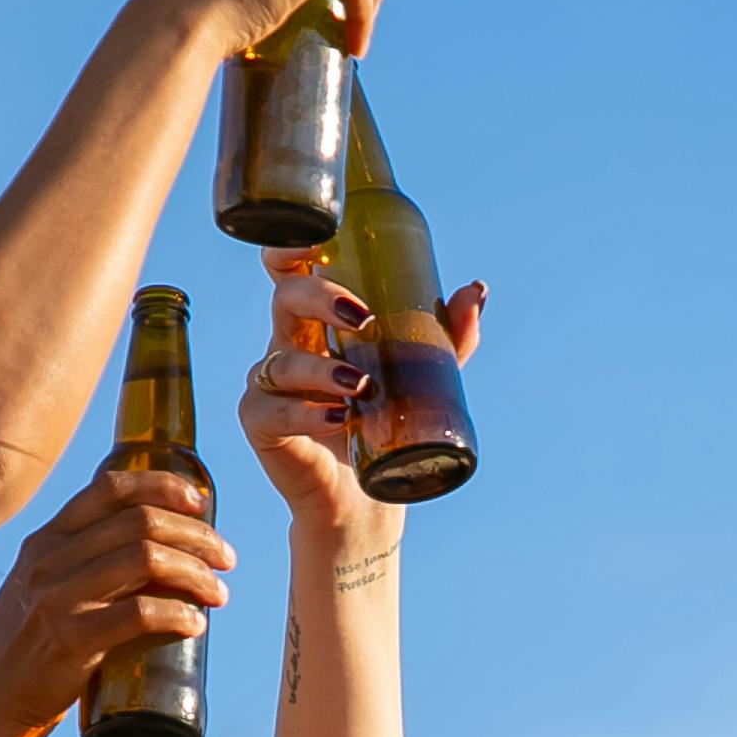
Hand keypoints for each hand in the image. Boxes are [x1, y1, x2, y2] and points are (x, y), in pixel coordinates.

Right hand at [0, 469, 233, 736]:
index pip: (110, 488)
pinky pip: (138, 614)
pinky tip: (196, 624)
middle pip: (140, 522)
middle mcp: (49, 560)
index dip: (162, 486)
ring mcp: (57, 598)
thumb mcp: (44, 588)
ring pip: (145, 560)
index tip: (200, 503)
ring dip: (195, 574)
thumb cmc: (31, 648)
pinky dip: (178, 614)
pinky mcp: (70, 640)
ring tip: (219, 594)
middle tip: (226, 560)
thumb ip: (82, 564)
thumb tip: (156, 551)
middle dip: (197, 536)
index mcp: (46, 540)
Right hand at [236, 250, 486, 540]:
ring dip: (321, 371)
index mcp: (315, 320)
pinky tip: (337, 418)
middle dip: (319, 298)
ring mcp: (269, 384)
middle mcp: (287, 343)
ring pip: (283, 361)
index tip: (318, 242)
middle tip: (362, 317)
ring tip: (360, 387)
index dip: (292, 246)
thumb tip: (475, 290)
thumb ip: (447, 334)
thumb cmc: (384, 421)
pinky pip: (273, 412)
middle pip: (286, 298)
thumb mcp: (420, 372)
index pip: (290, 269)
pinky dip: (307, 414)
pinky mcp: (260, 424)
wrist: (366, 494)